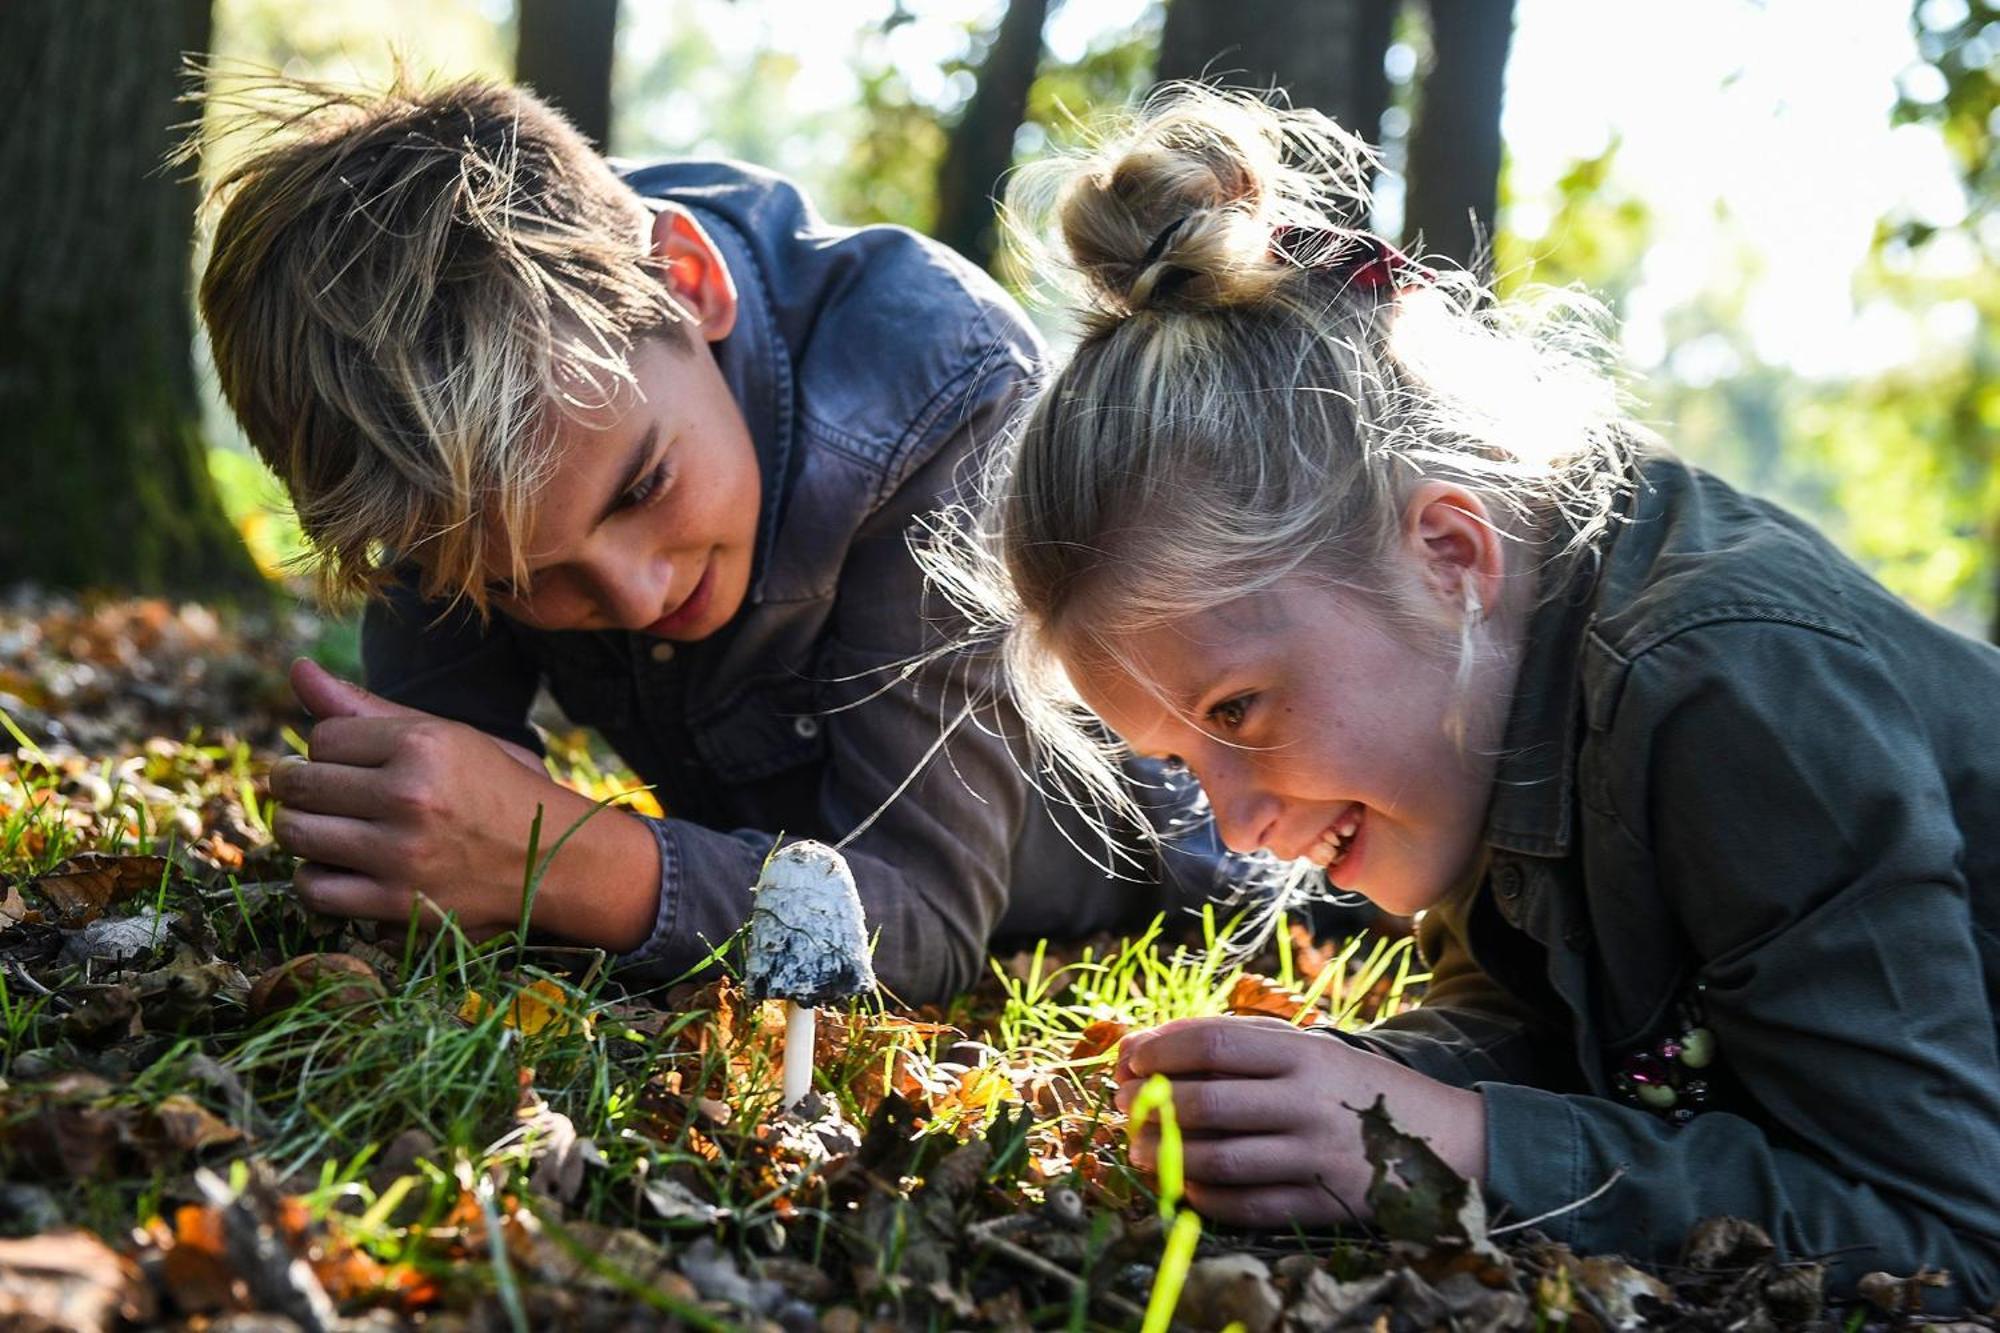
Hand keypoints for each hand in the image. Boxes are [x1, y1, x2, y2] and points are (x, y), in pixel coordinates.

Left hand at [268, 659, 660, 946]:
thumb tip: (297, 669)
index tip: (350, 763)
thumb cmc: (497, 789)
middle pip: (299, 783)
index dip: (329, 749)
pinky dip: (316, 878)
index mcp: (423, 744)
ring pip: (296, 834)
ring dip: (302, 830)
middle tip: (323, 793)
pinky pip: (314, 888)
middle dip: (299, 785)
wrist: (559, 861)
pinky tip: (340, 866)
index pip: (322, 737)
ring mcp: (401, 854)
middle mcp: (409, 796)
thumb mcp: (446, 737)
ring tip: (329, 827)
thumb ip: (368, 708)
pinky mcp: (397, 904)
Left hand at [1113, 1015, 1486, 1227]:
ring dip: (1166, 1156)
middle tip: (1122, 1107)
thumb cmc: (1351, 1086)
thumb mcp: (1308, 1048)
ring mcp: (1317, 1156)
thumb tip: (1145, 1049)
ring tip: (1139, 1148)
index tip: (1128, 1059)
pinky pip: (1248, 1205)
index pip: (1213, 1043)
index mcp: (1304, 1051)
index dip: (1158, 1050)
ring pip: (1220, 1159)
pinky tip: (1182, 1184)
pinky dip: (1204, 1196)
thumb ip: (1239, 1045)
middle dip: (1149, 1106)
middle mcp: (1310, 1100)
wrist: (1443, 1139)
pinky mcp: (1324, 1203)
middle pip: (1206, 1103)